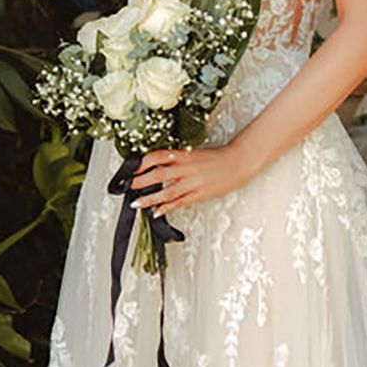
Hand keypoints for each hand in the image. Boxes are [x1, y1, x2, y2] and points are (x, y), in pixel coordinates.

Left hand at [128, 143, 251, 216]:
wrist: (238, 162)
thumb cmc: (217, 157)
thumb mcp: (195, 153)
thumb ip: (179, 159)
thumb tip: (159, 165)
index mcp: (184, 154)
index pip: (158, 156)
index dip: (143, 162)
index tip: (131, 168)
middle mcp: (186, 167)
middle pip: (158, 174)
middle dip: (140, 181)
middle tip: (128, 187)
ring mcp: (193, 182)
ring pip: (167, 192)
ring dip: (150, 198)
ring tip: (136, 203)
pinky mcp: (199, 194)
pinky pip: (180, 202)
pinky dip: (167, 208)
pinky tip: (157, 213)